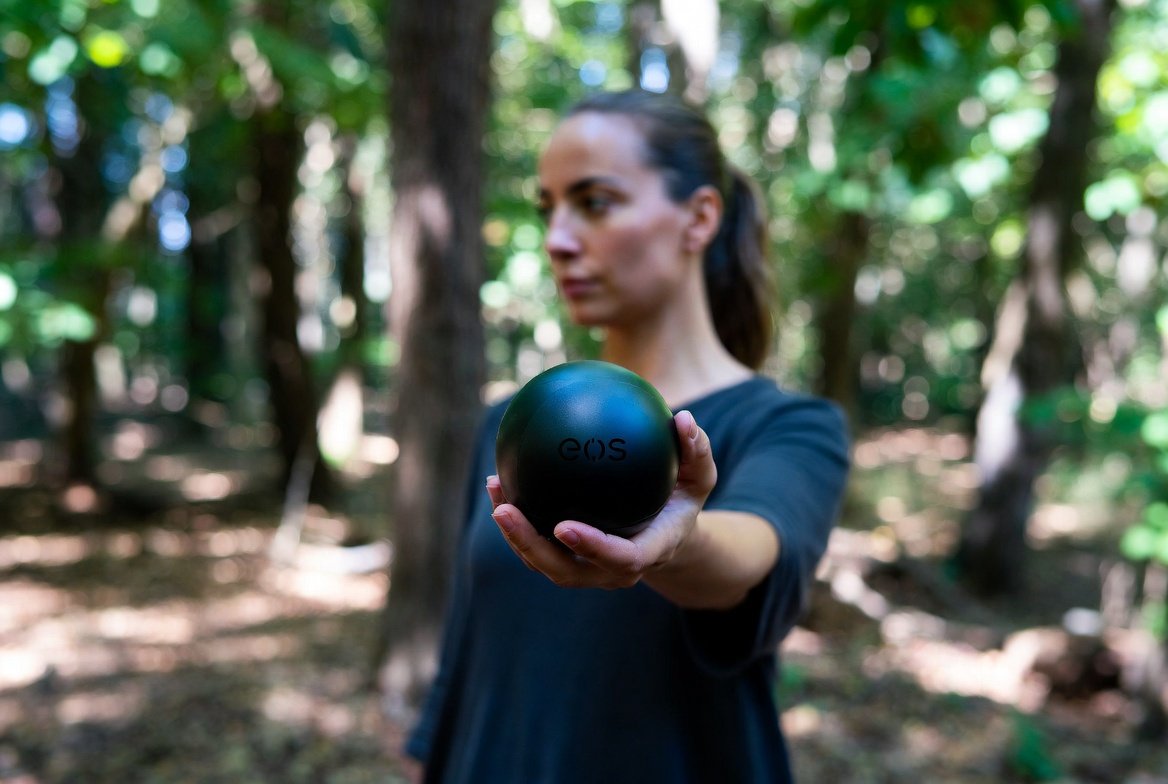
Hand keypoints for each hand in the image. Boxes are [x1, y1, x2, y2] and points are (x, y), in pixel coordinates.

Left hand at [487, 409, 716, 589]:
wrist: (669, 533)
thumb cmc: (683, 500)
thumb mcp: (701, 476)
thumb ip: (696, 450)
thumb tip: (683, 417)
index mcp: (648, 552)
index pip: (620, 558)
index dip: (591, 547)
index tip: (563, 526)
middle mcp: (611, 570)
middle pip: (566, 571)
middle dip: (531, 547)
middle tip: (506, 511)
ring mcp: (587, 569)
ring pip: (544, 562)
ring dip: (514, 535)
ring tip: (496, 491)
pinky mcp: (568, 557)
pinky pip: (537, 545)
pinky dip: (516, 520)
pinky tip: (500, 481)